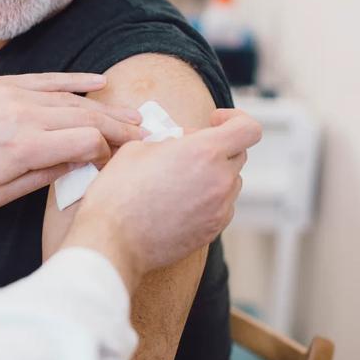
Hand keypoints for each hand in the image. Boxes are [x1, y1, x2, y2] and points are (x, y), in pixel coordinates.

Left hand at [0, 73, 145, 206]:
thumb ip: (42, 177)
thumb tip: (79, 166)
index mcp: (24, 148)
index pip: (86, 142)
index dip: (109, 153)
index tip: (122, 163)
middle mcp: (25, 116)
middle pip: (87, 118)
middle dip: (121, 128)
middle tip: (147, 137)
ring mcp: (16, 95)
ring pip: (73, 100)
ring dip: (107, 108)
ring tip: (135, 117)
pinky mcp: (6, 84)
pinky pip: (50, 80)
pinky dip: (77, 81)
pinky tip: (100, 83)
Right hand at [60, 109, 261, 289]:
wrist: (112, 241)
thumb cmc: (118, 194)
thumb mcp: (137, 148)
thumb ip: (169, 140)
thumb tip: (177, 144)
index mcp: (204, 152)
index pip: (247, 129)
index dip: (235, 119)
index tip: (215, 121)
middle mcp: (219, 180)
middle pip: (238, 154)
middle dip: (216, 146)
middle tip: (185, 150)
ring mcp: (219, 208)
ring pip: (230, 181)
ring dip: (213, 173)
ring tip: (179, 177)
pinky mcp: (213, 230)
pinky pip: (222, 205)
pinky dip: (207, 198)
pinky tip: (179, 200)